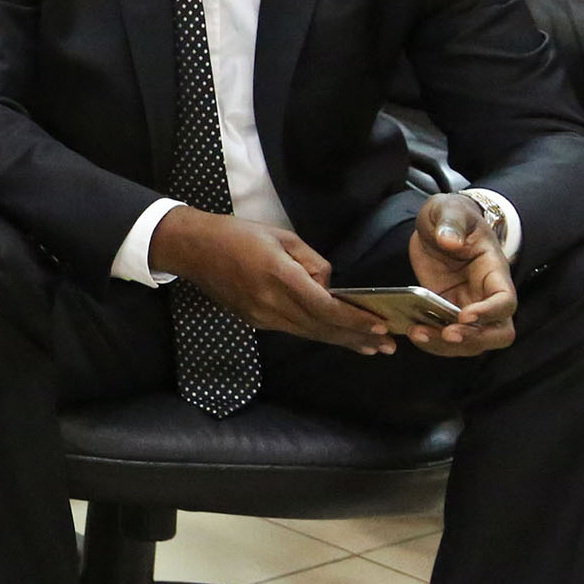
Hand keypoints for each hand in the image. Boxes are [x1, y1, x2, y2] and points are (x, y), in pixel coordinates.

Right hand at [149, 208, 392, 353]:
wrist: (194, 249)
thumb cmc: (239, 234)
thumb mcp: (282, 236)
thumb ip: (313, 262)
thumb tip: (330, 287)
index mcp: (279, 275)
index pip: (325, 306)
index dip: (354, 319)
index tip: (380, 326)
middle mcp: (270, 302)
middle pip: (322, 327)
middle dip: (357, 337)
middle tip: (389, 346)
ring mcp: (261, 316)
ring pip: (309, 333)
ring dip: (342, 341)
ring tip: (371, 348)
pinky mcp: (255, 321)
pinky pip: (294, 330)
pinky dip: (319, 334)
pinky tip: (336, 337)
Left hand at [404, 193, 515, 355]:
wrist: (439, 225)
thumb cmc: (452, 215)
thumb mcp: (450, 210)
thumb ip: (451, 223)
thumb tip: (449, 241)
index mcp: (494, 271)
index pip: (506, 301)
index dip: (490, 312)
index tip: (465, 315)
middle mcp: (486, 295)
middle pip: (497, 333)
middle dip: (474, 339)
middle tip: (446, 334)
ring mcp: (467, 306)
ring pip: (470, 341)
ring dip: (446, 345)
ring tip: (417, 334)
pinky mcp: (446, 311)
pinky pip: (445, 336)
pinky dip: (431, 340)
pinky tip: (410, 332)